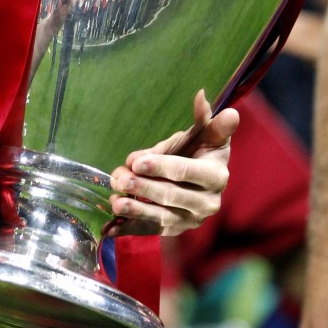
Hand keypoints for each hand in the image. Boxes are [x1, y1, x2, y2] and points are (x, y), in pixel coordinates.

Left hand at [106, 89, 237, 236]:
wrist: (204, 181)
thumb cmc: (201, 151)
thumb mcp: (205, 134)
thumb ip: (204, 118)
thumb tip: (200, 95)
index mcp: (216, 176)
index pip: (187, 172)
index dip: (162, 167)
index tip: (137, 162)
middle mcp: (207, 203)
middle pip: (171, 196)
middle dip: (144, 188)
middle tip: (120, 178)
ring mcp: (190, 220)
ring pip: (161, 216)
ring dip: (136, 210)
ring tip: (114, 201)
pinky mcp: (174, 230)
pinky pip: (151, 231)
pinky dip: (130, 230)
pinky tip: (110, 228)